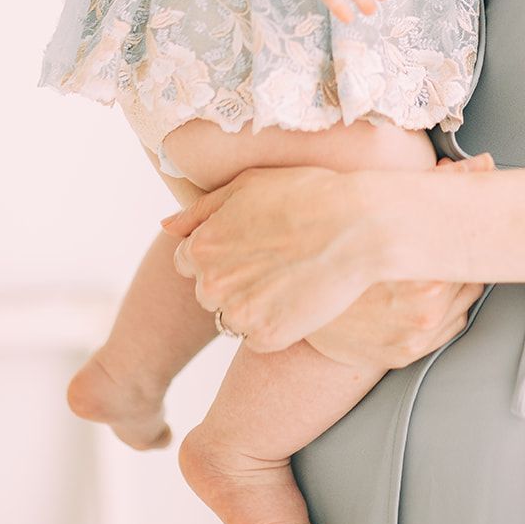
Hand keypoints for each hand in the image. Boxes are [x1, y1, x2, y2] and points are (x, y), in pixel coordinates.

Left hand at [162, 166, 377, 351]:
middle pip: (208, 290)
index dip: (220, 249)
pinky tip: (299, 294)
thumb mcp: (249, 184)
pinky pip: (258, 336)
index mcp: (202, 246)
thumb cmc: (306, 195)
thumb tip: (166, 227)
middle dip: (232, 277)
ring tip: (288, 275)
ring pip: (232, 316)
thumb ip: (201, 210)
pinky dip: (275, 321)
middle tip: (273, 257)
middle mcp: (212, 285)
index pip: (188, 260)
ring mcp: (240, 315)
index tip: (250, 241)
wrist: (358, 226)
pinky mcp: (267, 339)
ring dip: (251, 301)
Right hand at [305, 153, 495, 367]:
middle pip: (470, 277)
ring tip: (428, 266)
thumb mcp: (387, 205)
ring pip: (462, 304)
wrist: (297, 292)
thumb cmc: (339, 244)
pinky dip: (442, 311)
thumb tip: (485, 165)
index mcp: (425, 275)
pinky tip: (421, 291)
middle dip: (460, 256)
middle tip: (445, 240)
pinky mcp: (403, 353)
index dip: (467, 231)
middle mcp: (423, 311)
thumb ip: (442, 185)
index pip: (472, 249)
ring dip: (454, 285)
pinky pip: (446, 329)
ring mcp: (413, 336)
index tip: (463, 220)